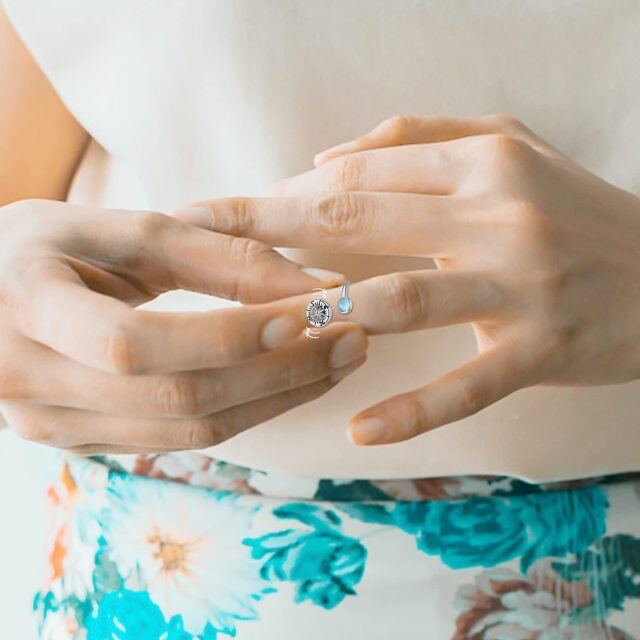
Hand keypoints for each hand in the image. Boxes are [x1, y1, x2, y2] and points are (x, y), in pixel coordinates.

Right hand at [0, 199, 366, 452]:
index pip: (137, 344)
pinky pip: (181, 438)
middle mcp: (31, 385)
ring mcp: (56, 427)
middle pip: (179, 399)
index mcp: (25, 308)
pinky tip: (289, 382)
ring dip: (277, 398)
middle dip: (281, 373)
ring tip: (337, 361)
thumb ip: (212, 252)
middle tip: (354, 339)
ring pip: (190, 432)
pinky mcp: (83, 443)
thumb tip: (316, 282)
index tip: (309, 311)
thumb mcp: (110, 229)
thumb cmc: (36, 250)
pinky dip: (246, 411)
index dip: (229, 334)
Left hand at [175, 114, 639, 445]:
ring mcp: (520, 287)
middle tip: (194, 240)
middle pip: (357, 222)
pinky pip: (465, 385)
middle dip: (264, 231)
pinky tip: (356, 431)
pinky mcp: (542, 351)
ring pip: (401, 298)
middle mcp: (498, 215)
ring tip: (251, 332)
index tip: (230, 216)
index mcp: (483, 162)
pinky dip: (409, 410)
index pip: (357, 177)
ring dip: (318, 315)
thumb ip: (418, 140)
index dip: (285, 195)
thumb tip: (325, 158)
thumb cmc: (575, 208)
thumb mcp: (508, 144)